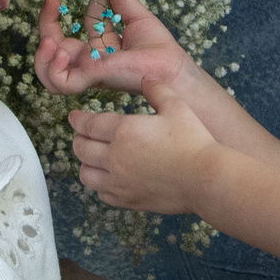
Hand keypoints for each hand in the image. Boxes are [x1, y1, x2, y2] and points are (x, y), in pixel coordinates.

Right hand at [35, 0, 194, 99]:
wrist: (172, 67)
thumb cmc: (160, 49)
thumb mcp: (136, 16)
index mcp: (96, 49)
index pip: (67, 32)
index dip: (57, 14)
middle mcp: (87, 62)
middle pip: (52, 50)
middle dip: (44, 26)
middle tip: (50, 3)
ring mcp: (88, 72)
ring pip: (49, 74)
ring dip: (42, 56)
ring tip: (48, 40)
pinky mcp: (92, 78)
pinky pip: (61, 83)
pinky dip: (53, 70)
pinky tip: (60, 53)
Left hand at [69, 75, 222, 214]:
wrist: (206, 179)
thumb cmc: (194, 141)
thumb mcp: (177, 107)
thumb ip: (157, 90)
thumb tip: (146, 79)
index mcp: (123, 131)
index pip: (87, 125)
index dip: (77, 119)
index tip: (73, 117)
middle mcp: (114, 157)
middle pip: (81, 149)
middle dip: (79, 139)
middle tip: (82, 135)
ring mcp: (119, 182)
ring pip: (86, 174)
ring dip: (85, 164)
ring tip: (93, 158)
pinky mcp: (128, 200)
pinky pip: (102, 194)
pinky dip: (101, 185)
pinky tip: (109, 179)